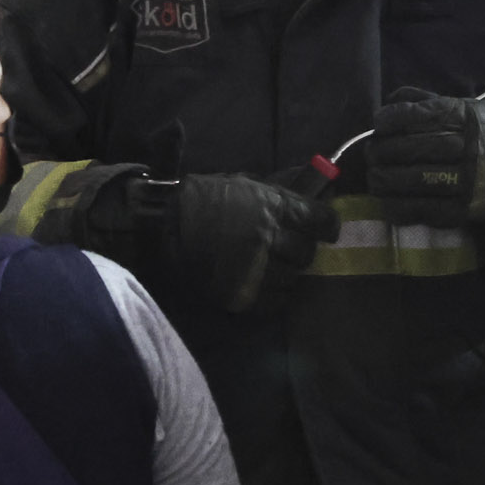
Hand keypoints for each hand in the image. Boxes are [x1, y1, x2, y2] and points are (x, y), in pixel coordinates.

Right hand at [68, 167, 333, 314]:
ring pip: (293, 278)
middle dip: (300, 249)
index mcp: (272, 205)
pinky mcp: (242, 295)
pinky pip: (275, 301)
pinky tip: (262, 284)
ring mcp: (257, 269)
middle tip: (289, 247)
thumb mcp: (239, 184)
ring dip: (286, 272)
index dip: (326, 225)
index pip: (320, 220)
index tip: (326, 229)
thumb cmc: (197, 200)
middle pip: (306, 251)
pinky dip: (273, 294)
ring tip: (271, 266)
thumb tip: (312, 183)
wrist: (158, 231)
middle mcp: (270, 238)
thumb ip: (275, 191)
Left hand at [367, 90, 484, 235]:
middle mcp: (467, 148)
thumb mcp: (470, 109)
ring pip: (413, 180)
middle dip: (383, 151)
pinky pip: (422, 209)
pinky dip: (398, 206)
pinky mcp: (462, 210)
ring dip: (384, 180)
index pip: (421, 115)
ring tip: (375, 178)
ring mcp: (465, 181)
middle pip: (412, 148)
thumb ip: (432, 102)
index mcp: (467, 118)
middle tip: (371, 154)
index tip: (379, 124)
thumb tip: (392, 99)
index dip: (393, 118)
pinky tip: (387, 201)